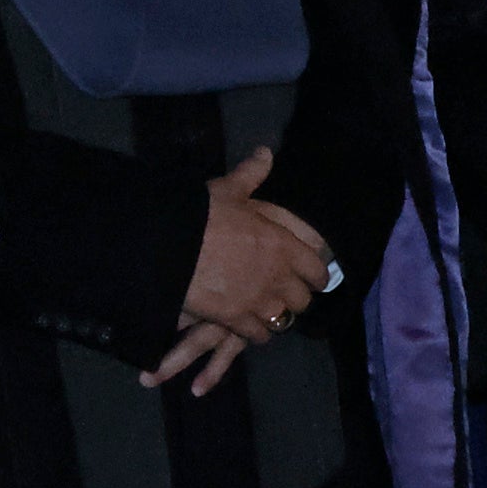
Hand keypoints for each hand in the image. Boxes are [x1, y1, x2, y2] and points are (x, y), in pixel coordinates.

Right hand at [154, 144, 330, 396]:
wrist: (169, 247)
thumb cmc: (202, 215)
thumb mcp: (229, 190)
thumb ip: (251, 175)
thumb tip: (265, 153)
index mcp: (284, 245)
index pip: (317, 269)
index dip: (317, 275)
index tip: (314, 277)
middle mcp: (278, 276)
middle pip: (303, 299)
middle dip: (298, 297)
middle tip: (289, 293)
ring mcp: (258, 300)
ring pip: (284, 319)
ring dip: (279, 315)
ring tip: (271, 312)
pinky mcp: (235, 319)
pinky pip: (258, 334)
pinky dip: (257, 332)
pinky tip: (251, 328)